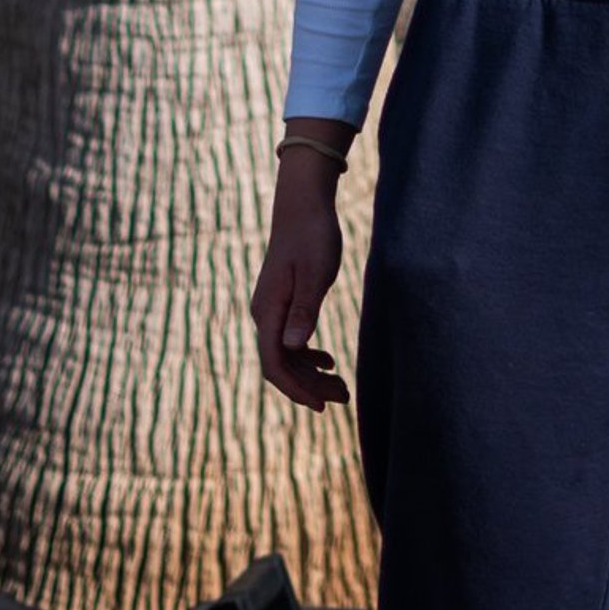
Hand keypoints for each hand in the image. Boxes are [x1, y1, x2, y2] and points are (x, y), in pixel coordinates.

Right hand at [252, 165, 349, 410]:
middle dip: (310, 387)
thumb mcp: (315, 272)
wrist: (303, 204)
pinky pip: (290, 341)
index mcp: (269, 311)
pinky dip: (308, 356)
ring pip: (287, 356)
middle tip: (343, 398)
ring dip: (311, 374)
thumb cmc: (313, 234)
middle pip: (282, 366)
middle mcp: (265, 315)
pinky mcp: (282, 302)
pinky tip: (328, 360)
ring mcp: (272, 309)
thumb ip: (305, 309)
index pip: (275, 366)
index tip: (321, 405)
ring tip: (340, 387)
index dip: (297, 390)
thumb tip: (295, 348)